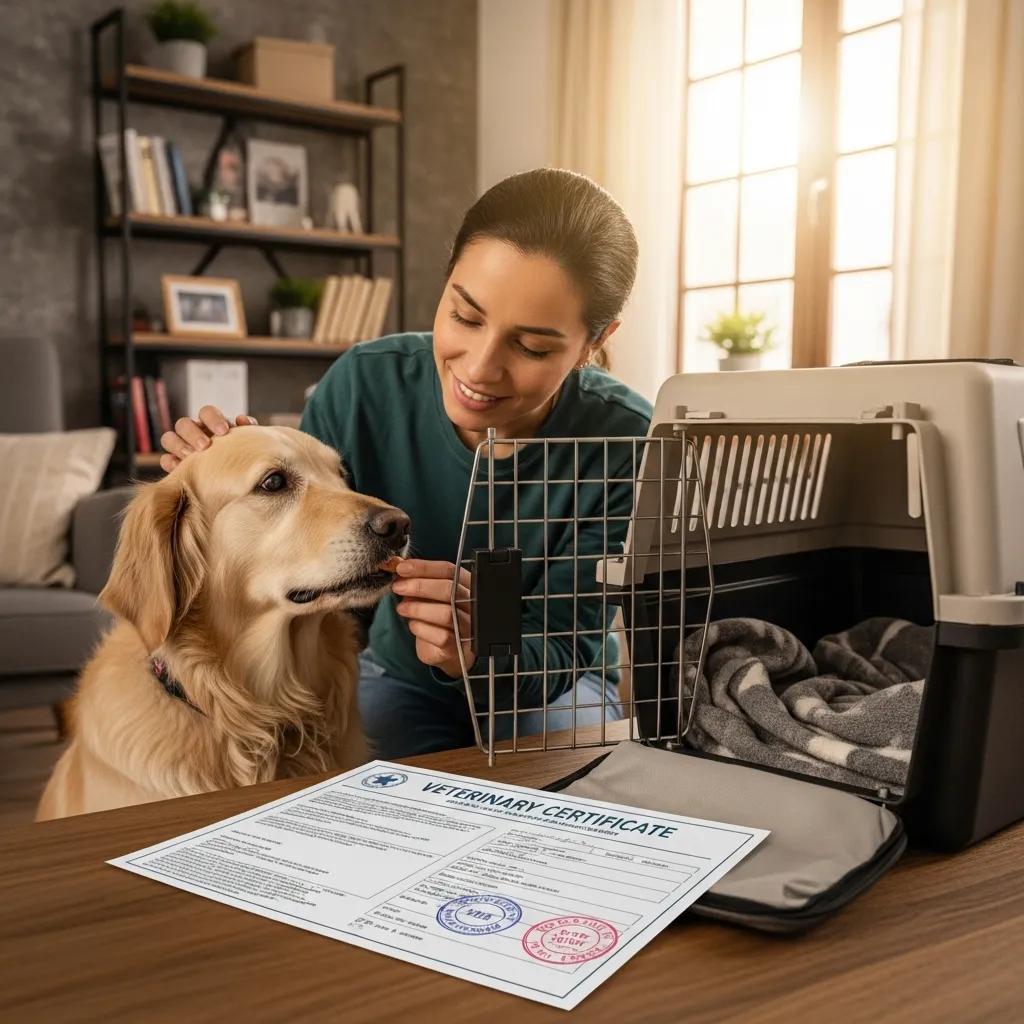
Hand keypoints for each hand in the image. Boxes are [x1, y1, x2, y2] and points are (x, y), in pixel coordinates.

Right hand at [159, 405, 257, 472]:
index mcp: (211, 423)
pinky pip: (165, 459)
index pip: (206, 412)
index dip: (213, 419)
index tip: (224, 431)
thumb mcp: (246, 442)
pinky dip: (171, 462)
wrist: (233, 477)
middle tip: (205, 446)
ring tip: (191, 457)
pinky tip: (182, 468)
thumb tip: (242, 419)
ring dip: (178, 446)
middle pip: (183, 424)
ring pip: (169, 438)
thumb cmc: (239, 454)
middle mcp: (193, 431)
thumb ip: (247, 430)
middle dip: (193, 434)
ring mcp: (180, 446)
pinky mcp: (174, 464)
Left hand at [392, 559, 474, 677]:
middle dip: (420, 586)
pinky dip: (422, 628)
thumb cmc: (435, 619)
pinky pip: (441, 636)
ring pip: (446, 613)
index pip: (449, 570)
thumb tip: (398, 567)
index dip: (424, 567)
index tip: (402, 568)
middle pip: (449, 589)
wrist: (444, 650)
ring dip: (418, 608)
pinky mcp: (459, 645)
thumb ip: (417, 581)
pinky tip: (413, 625)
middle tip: (398, 587)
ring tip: (401, 608)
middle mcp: (472, 604)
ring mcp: (468, 626)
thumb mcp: (427, 596)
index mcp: (466, 585)